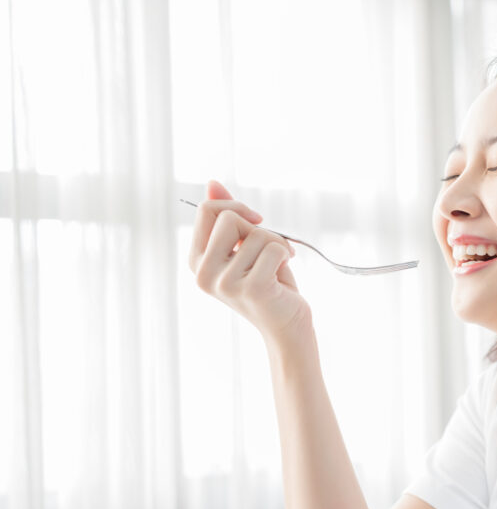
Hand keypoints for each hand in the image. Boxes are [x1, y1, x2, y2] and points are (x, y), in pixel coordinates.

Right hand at [188, 180, 313, 351]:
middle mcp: (203, 273)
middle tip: (270, 251)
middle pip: (230, 218)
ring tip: (277, 269)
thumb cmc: (269, 283)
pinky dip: (286, 256)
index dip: (236, 207)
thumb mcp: (246, 246)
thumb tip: (212, 182)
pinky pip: (275, 248)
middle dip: (259, 229)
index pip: (207, 210)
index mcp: (196, 260)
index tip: (257, 221)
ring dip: (277, 246)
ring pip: (258, 234)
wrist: (287, 326)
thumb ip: (227, 217)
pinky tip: (282, 278)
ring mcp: (224, 283)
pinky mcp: (250, 289)